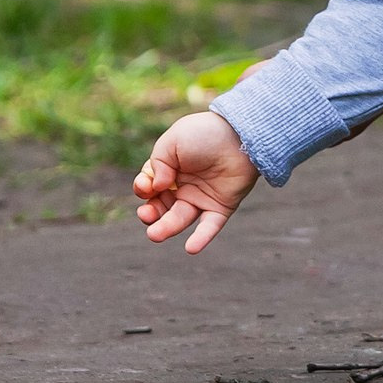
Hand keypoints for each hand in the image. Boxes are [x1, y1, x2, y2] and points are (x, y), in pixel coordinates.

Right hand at [132, 111, 258, 253]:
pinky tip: (191, 248)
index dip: (143, 189)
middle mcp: (184, 186)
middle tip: (146, 215)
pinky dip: (201, 238)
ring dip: (167, 228)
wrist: (239, 134)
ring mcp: (201, 198)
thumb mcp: (172, 142)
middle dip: (150, 214)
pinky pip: (209, 226)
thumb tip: (156, 188)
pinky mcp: (220, 207)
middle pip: (161, 207)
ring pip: (180, 218)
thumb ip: (158, 164)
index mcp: (170, 169)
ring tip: (154, 234)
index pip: (149, 187)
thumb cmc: (204, 134)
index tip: (146, 186)